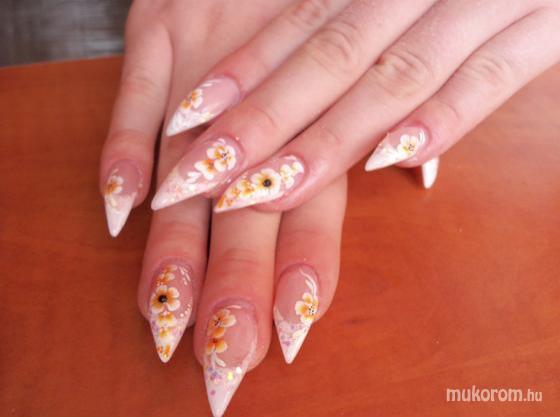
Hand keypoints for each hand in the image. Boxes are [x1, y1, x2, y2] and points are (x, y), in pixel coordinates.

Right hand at [98, 2, 346, 416]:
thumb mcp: (370, 54)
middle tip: (225, 348)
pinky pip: (137, 91)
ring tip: (168, 302)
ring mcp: (211, 56)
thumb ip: (385, 119)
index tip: (288, 327)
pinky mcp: (164, 24)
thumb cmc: (332, 7)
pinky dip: (124, 149)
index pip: (318, 197)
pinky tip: (124, 208)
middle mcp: (273, 88)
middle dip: (238, 276)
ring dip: (179, 236)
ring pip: (193, 157)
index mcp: (333, 97)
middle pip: (253, 197)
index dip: (302, 262)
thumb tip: (423, 178)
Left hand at [150, 0, 559, 212]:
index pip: (299, 26)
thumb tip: (330, 110)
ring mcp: (483, 1)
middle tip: (199, 176)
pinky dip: (442, 119)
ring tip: (268, 189)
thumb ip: (364, 27)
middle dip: (262, 123)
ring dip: (330, 138)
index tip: (185, 120)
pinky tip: (390, 162)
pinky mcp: (545, 25)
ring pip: (393, 76)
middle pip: (329, 59)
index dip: (242, 74)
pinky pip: (489, 78)